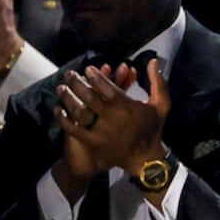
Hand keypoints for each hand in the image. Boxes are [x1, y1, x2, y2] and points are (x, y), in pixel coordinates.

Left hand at [54, 57, 170, 191]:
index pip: (108, 88)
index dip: (97, 77)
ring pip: (79, 112)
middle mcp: (111, 118)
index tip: (88, 68)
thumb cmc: (152, 128)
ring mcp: (99, 131)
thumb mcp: (161, 105)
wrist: (144, 159)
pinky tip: (58, 110)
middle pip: (89, 97)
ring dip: (68, 98)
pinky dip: (64, 119)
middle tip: (69, 74)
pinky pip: (74, 130)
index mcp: (126, 107)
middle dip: (77, 83)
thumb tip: (153, 61)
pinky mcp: (92, 142)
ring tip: (61, 87)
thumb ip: (158, 82)